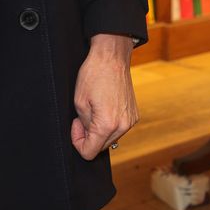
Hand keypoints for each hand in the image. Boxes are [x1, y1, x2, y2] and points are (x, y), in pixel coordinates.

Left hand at [71, 34, 138, 160]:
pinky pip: (118, 128)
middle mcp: (122, 126)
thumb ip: (83, 124)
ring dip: (99, 130)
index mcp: (107, 124)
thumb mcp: (79, 101)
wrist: (112, 57)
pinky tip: (104, 107)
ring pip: (110, 138)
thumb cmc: (94, 74)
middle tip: (82, 117)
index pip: (90, 152)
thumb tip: (88, 133)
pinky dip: (109, 123)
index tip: (76, 126)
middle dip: (88, 136)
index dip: (78, 142)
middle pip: (101, 147)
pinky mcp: (134, 115)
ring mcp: (130, 121)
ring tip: (94, 109)